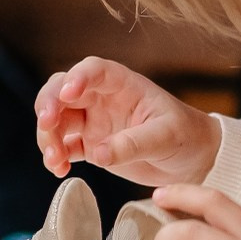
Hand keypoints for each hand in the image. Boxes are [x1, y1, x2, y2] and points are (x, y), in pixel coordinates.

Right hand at [35, 55, 220, 184]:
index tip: (68, 93)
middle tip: (47, 125)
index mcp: (123, 85)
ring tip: (56, 159)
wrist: (194, 160)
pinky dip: (55, 156)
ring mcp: (94, 121)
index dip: (77, 77)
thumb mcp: (166, 137)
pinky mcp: (90, 145)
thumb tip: (98, 153)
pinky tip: (59, 169)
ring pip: (57, 119)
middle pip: (62, 90)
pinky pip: (64, 146)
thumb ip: (133, 143)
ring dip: (47, 136)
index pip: (93, 70)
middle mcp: (102, 98)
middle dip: (48, 105)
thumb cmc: (186, 136)